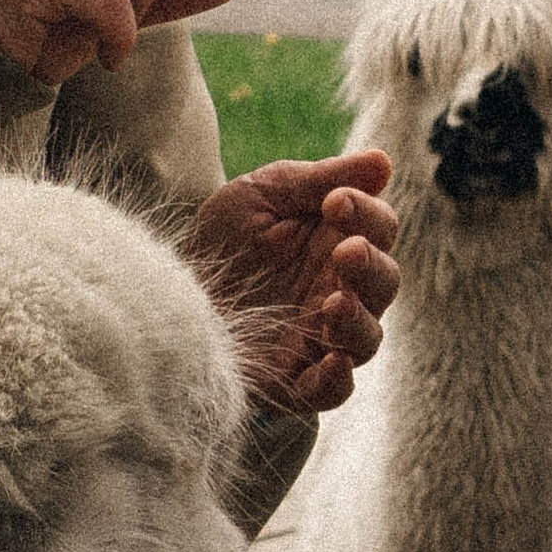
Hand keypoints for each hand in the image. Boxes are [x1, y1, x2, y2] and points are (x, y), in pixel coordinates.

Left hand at [189, 153, 398, 431]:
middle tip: (345, 251)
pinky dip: (338, 379)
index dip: (367, 213)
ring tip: (331, 304)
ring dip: (358, 320)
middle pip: (385, 282)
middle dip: (371, 265)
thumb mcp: (261, 196)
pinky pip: (334, 390)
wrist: (166, 293)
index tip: (334, 201)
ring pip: (367, 337)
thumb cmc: (222, 240)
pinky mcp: (296, 379)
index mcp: (337, 241)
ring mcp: (321, 337)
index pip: (380, 228)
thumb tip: (383, 162)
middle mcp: (339, 290)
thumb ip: (318, 179)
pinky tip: (330, 360)